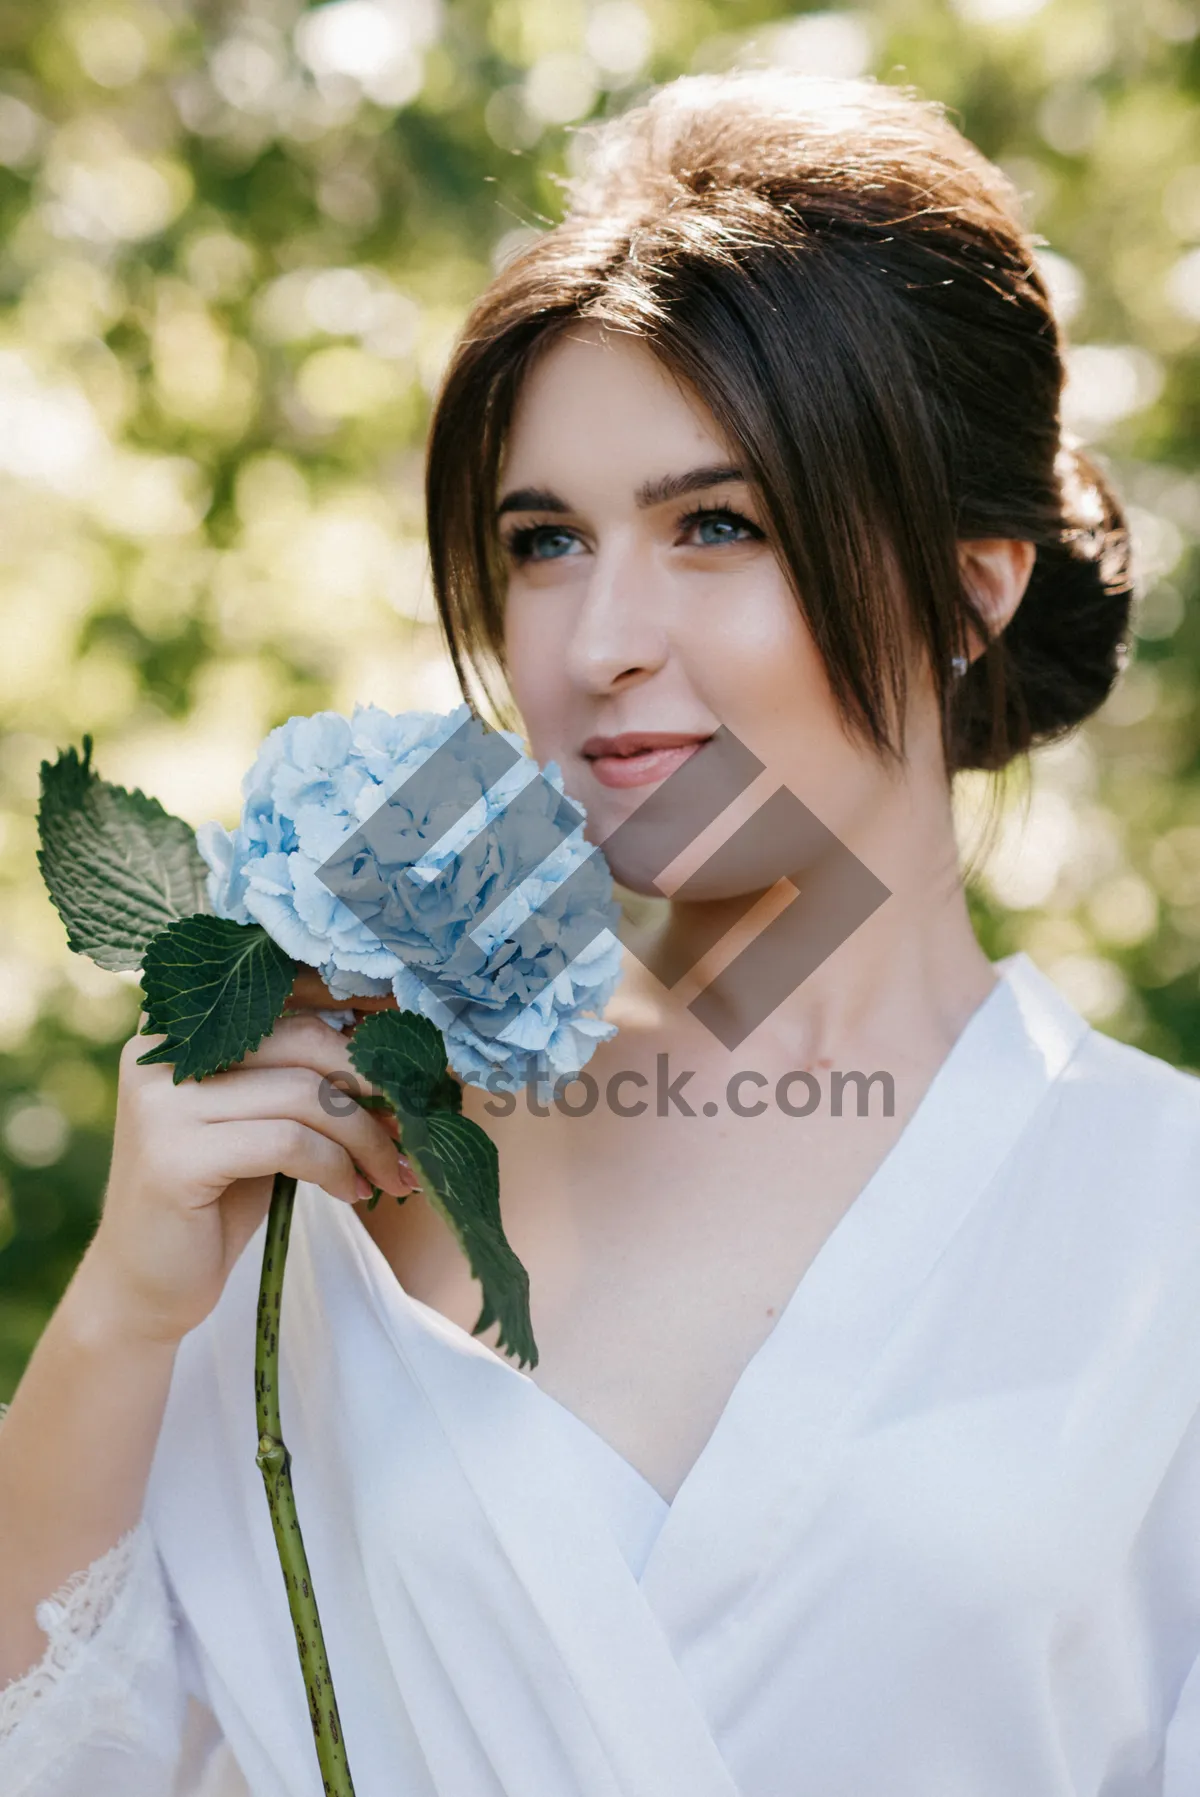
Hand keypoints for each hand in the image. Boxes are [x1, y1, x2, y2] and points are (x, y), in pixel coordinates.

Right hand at [82, 1009, 417, 1346]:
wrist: (146, 1285)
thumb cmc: (215, 1198)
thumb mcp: (261, 1122)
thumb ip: (303, 1079)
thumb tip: (396, 1059)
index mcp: (179, 1027)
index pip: (285, 997)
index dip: (353, 1018)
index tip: (407, 1054)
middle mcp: (161, 1051)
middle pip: (303, 1040)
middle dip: (372, 1085)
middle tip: (411, 1128)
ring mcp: (162, 1102)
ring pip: (304, 1093)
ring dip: (364, 1137)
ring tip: (389, 1173)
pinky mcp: (174, 1156)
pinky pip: (288, 1142)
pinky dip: (336, 1167)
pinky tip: (351, 1192)